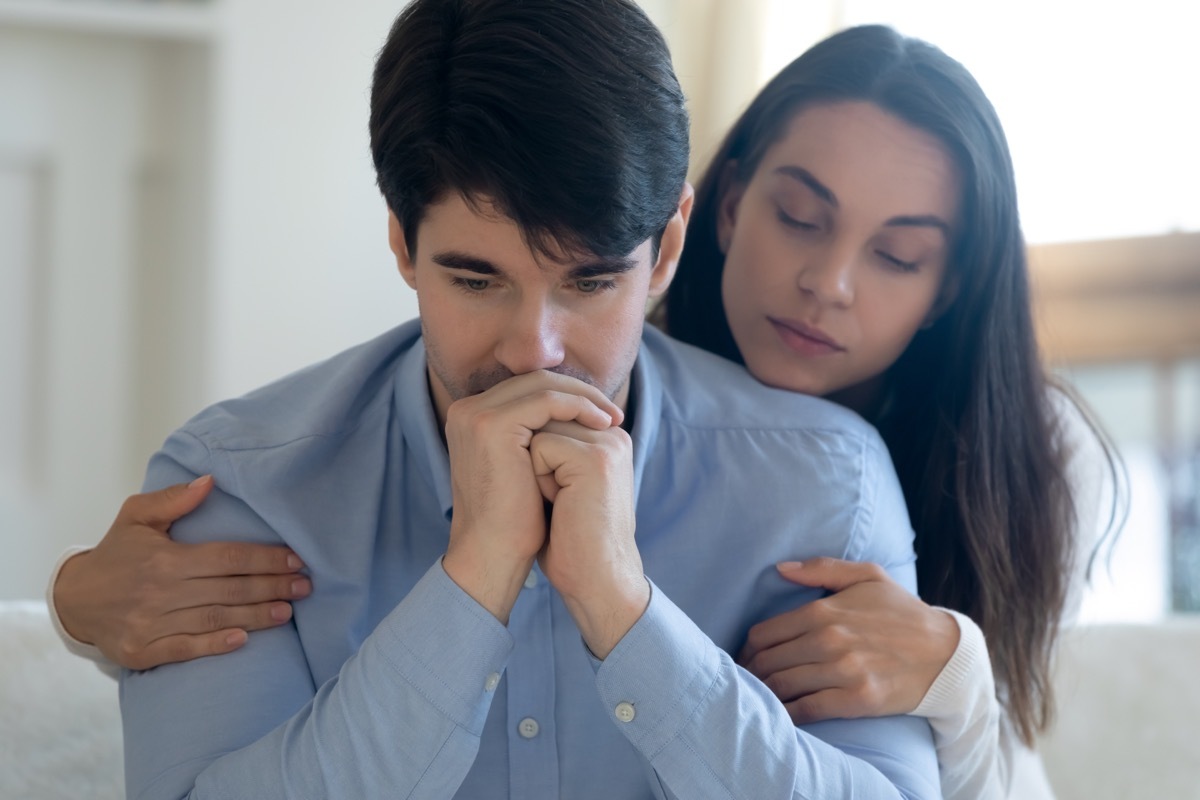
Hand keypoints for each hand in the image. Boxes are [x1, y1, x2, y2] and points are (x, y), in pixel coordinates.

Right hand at [53, 476, 309, 670]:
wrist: (73, 600)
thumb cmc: (116, 552)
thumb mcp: (135, 516)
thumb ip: (173, 499)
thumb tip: (210, 481)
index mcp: (164, 558)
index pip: (226, 557)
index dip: (264, 558)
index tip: (296, 560)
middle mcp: (159, 591)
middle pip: (228, 589)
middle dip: (272, 587)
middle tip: (306, 586)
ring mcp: (150, 624)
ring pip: (214, 619)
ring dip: (256, 616)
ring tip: (288, 611)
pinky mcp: (142, 651)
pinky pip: (185, 648)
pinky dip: (215, 645)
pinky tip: (243, 640)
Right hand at [441, 370, 622, 624]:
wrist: (493, 553)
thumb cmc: (515, 520)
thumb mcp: (527, 467)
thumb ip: (537, 436)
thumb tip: (578, 416)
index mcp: (471, 417)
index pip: (527, 388)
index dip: (568, 396)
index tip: (602, 415)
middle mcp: (467, 410)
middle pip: (535, 380)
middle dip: (580, 392)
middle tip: (614, 413)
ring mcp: (475, 414)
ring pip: (543, 384)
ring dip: (584, 398)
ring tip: (613, 419)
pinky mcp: (491, 424)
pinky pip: (546, 401)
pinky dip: (578, 407)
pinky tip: (601, 424)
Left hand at [531, 418, 647, 658]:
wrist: (596, 579)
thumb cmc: (571, 540)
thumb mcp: (560, 484)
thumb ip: (551, 450)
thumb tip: (513, 427)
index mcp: (607, 439)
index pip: (549, 416)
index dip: (536, 457)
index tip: (560, 496)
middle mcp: (612, 435)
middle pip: (542, 419)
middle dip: (534, 460)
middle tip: (561, 501)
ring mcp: (606, 444)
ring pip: (537, 431)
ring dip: (534, 469)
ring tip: (561, 502)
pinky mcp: (594, 458)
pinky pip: (539, 446)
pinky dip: (538, 478)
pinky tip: (560, 504)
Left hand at [738, 558, 959, 723]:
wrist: (945, 652)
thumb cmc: (902, 612)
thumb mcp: (868, 576)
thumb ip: (822, 569)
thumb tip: (781, 568)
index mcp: (824, 612)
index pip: (763, 634)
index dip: (747, 649)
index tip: (745, 657)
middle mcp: (829, 641)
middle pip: (767, 662)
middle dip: (750, 673)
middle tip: (746, 681)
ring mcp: (843, 672)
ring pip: (782, 686)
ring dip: (764, 693)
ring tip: (758, 697)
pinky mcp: (857, 700)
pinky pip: (807, 710)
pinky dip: (787, 714)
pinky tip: (781, 714)